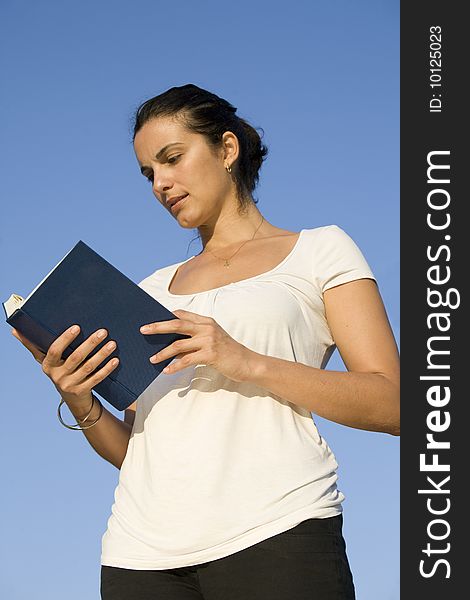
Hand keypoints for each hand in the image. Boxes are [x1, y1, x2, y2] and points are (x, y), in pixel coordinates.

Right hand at [11, 325, 118, 405]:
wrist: (72, 397)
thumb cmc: (59, 370)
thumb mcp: (45, 360)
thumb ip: (32, 345)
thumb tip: (14, 329)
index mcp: (47, 365)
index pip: (54, 351)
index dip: (65, 339)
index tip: (77, 327)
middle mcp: (57, 376)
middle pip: (76, 357)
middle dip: (90, 343)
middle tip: (103, 331)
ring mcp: (70, 385)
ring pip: (88, 367)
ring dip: (101, 355)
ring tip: (112, 343)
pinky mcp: (83, 391)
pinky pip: (97, 379)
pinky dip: (106, 369)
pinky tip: (115, 360)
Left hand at [140, 309, 257, 381]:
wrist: (247, 363)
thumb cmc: (228, 353)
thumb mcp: (212, 340)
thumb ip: (195, 338)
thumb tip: (171, 344)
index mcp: (207, 321)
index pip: (182, 314)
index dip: (166, 316)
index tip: (151, 319)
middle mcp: (207, 328)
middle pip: (177, 324)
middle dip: (158, 327)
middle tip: (143, 330)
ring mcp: (209, 341)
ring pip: (179, 344)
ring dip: (163, 352)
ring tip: (152, 359)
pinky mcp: (210, 355)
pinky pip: (187, 360)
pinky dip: (175, 366)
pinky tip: (166, 370)